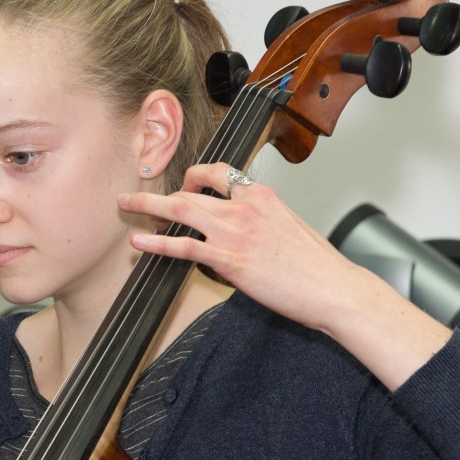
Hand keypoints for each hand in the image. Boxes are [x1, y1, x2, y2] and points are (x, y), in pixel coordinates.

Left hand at [118, 162, 449, 387]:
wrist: (333, 288)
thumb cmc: (316, 266)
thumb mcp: (288, 228)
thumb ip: (260, 222)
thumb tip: (238, 232)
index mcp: (262, 196)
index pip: (220, 171)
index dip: (195, 175)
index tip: (183, 184)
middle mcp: (245, 207)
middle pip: (191, 188)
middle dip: (159, 190)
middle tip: (136, 192)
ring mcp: (235, 231)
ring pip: (180, 210)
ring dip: (147, 206)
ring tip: (125, 206)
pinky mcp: (229, 258)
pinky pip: (183, 245)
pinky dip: (157, 242)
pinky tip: (140, 241)